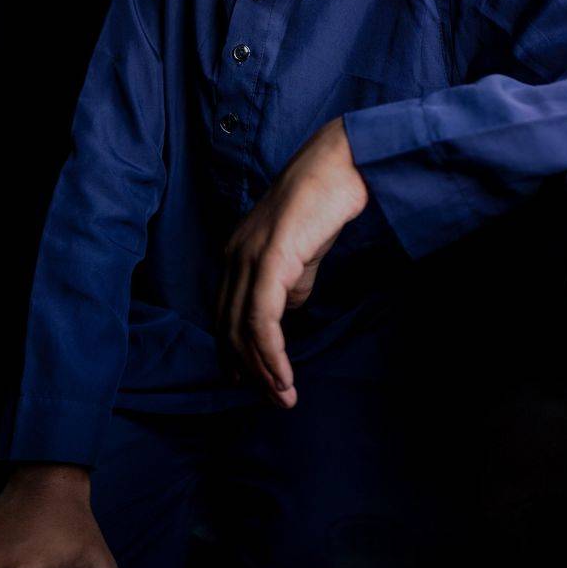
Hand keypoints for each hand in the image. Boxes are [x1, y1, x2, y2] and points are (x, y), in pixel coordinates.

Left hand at [213, 115, 369, 407]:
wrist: (339, 167)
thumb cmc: (324, 205)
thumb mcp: (302, 254)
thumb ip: (291, 284)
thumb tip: (286, 313)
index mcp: (236, 256)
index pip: (226, 315)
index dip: (235, 353)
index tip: (251, 383)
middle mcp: (233, 258)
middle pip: (228, 328)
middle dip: (248, 370)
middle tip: (274, 400)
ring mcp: (247, 258)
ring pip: (242, 329)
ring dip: (263, 370)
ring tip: (283, 397)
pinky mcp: (269, 260)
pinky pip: (261, 318)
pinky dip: (270, 352)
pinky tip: (283, 374)